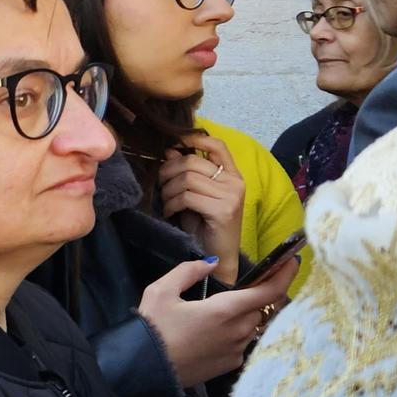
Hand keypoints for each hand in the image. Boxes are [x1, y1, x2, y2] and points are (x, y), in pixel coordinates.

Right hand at [138, 257, 293, 386]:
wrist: (144, 370)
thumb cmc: (152, 329)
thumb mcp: (160, 291)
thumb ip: (188, 271)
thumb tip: (211, 264)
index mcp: (224, 310)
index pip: (269, 291)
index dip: (285, 275)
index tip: (292, 262)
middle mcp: (238, 331)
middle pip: (261, 308)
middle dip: (254, 297)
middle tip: (237, 290)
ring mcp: (236, 351)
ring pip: (253, 326)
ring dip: (244, 315)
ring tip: (219, 314)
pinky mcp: (230, 366)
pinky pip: (242, 343)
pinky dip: (235, 333)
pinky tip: (212, 334)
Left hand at [161, 134, 244, 283]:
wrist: (217, 257)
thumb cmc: (204, 225)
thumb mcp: (194, 195)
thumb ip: (187, 173)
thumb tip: (170, 149)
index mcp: (232, 175)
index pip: (217, 144)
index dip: (194, 139)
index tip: (173, 144)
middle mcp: (235, 182)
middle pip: (192, 161)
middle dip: (168, 171)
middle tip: (161, 186)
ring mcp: (232, 196)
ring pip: (187, 179)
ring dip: (168, 191)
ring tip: (167, 203)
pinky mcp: (223, 210)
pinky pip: (187, 197)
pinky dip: (172, 204)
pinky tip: (171, 213)